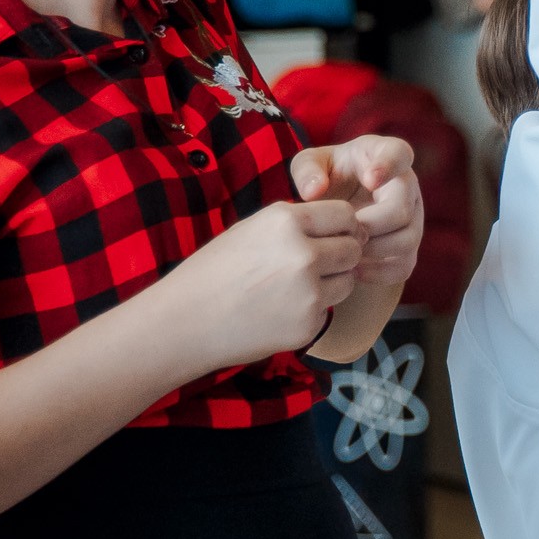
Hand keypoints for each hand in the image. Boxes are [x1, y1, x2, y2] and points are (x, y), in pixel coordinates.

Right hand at [166, 197, 364, 361]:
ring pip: (348, 281)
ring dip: (333, 283)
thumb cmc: (212, 273)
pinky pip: (329, 310)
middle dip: (343, 255)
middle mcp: (303, 253)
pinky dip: (314, 310)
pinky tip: (282, 311)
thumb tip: (342, 227)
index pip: (344, 215)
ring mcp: (309, 292)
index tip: (338, 235)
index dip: (345, 225)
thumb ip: (295, 225)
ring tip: (298, 288)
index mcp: (285, 221)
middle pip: (353, 248)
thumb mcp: (251, 230)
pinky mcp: (309, 324)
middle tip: (321, 264)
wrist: (185, 321)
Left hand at [297, 136, 424, 291]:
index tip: (369, 180)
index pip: (398, 154)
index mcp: (386, 156)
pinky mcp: (408, 248)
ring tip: (344, 251)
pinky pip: (403, 266)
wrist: (336, 207)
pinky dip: (377, 272)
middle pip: (401, 210)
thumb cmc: (325, 177)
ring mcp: (413, 219)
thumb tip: (314, 191)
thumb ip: (307, 171)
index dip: (388, 167)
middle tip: (343, 231)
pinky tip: (351, 270)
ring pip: (406, 241)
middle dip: (370, 225)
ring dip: (373, 251)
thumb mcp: (310, 165)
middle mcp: (407, 187)